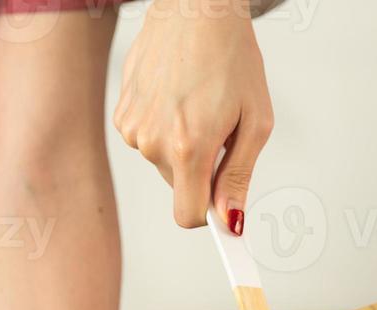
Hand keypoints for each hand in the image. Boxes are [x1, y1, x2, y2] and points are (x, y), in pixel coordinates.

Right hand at [113, 0, 272, 231]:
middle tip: (220, 127)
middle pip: (180, 186)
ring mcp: (132, 127)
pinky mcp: (121, 112)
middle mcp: (153, 142)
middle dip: (201, 169)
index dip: (209, 218)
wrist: (195, 9)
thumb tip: (231, 221)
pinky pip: (148, 139)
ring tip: (197, 103)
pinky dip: (164, 127)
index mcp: (188, 147)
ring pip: (163, 163)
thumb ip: (239, 176)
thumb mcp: (255, 121)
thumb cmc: (232, 58)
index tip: (223, 221)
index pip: (188, 215)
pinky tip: (176, 95)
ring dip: (183, 145)